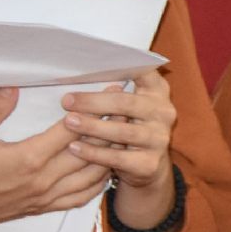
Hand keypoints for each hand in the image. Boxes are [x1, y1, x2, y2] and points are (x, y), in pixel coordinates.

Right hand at [0, 86, 110, 231]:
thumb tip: (12, 85)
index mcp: (28, 159)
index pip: (73, 130)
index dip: (96, 109)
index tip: (113, 92)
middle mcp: (44, 180)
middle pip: (90, 151)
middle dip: (112, 128)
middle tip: (129, 109)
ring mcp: (45, 197)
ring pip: (92, 176)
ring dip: (111, 155)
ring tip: (124, 135)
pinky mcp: (43, 208)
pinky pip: (80, 197)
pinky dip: (98, 183)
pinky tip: (105, 170)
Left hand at [64, 68, 177, 229]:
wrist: (147, 167)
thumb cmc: (129, 126)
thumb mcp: (129, 105)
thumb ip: (115, 89)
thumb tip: (76, 73)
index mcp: (158, 92)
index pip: (145, 71)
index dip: (124, 66)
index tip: (95, 64)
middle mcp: (164, 113)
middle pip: (126, 104)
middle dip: (93, 102)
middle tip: (66, 101)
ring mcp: (159, 139)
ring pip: (122, 132)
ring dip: (92, 126)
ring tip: (69, 122)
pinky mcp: (150, 163)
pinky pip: (117, 157)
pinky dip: (94, 152)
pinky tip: (74, 147)